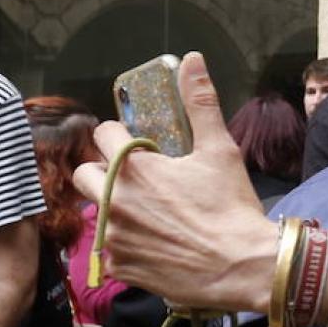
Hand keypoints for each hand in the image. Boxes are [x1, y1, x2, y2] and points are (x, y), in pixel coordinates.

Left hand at [73, 53, 274, 313]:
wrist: (242, 267)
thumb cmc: (231, 207)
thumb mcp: (221, 150)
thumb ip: (200, 103)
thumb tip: (192, 59)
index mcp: (135, 167)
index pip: (104, 134)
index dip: (122, 136)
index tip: (141, 147)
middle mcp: (115, 200)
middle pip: (85, 174)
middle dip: (104, 171)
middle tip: (136, 179)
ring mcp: (114, 237)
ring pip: (95, 213)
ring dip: (113, 207)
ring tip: (147, 213)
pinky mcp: (121, 267)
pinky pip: (109, 250)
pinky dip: (125, 245)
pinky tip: (153, 244)